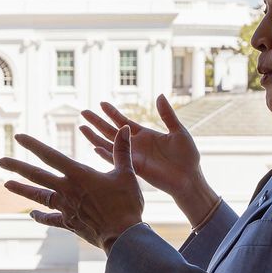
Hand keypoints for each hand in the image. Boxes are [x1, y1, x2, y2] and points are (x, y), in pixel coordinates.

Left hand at [0, 126, 143, 252]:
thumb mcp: (126, 174)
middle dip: (17, 166)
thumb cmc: (126, 204)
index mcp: (78, 175)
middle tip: (0, 160)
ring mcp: (66, 208)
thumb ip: (122, 150)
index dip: (33, 145)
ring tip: (6, 184)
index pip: (50, 155)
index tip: (18, 137)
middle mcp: (67, 190)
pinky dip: (41, 217)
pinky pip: (51, 219)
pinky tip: (32, 215)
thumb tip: (125, 129)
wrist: (122, 236)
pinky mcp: (69, 223)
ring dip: (22, 190)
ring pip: (39, 196)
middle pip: (36, 175)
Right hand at [81, 94, 218, 228]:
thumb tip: (159, 95)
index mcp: (144, 134)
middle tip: (83, 112)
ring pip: (109, 144)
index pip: (123, 121)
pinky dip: (105, 153)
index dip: (112, 112)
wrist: (190, 177)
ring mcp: (133, 156)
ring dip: (95, 137)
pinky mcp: (135, 167)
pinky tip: (95, 147)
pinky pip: (117, 158)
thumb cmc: (187, 156)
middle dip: (97, 122)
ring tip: (81, 128)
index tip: (101, 103)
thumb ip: (167, 114)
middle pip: (110, 131)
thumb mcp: (178, 130)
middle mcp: (135, 144)